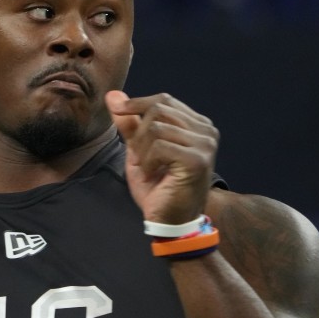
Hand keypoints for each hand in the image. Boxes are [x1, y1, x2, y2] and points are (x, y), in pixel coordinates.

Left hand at [105, 90, 218, 224]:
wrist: (170, 222)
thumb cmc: (157, 187)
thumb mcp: (138, 150)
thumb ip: (129, 123)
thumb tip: (112, 95)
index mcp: (197, 125)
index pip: (164, 100)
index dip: (137, 103)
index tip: (117, 110)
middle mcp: (206, 131)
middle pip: (159, 108)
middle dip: (138, 132)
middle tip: (137, 156)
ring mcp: (205, 144)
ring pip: (156, 127)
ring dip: (141, 150)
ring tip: (145, 167)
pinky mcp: (197, 160)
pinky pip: (159, 146)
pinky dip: (147, 161)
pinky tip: (151, 174)